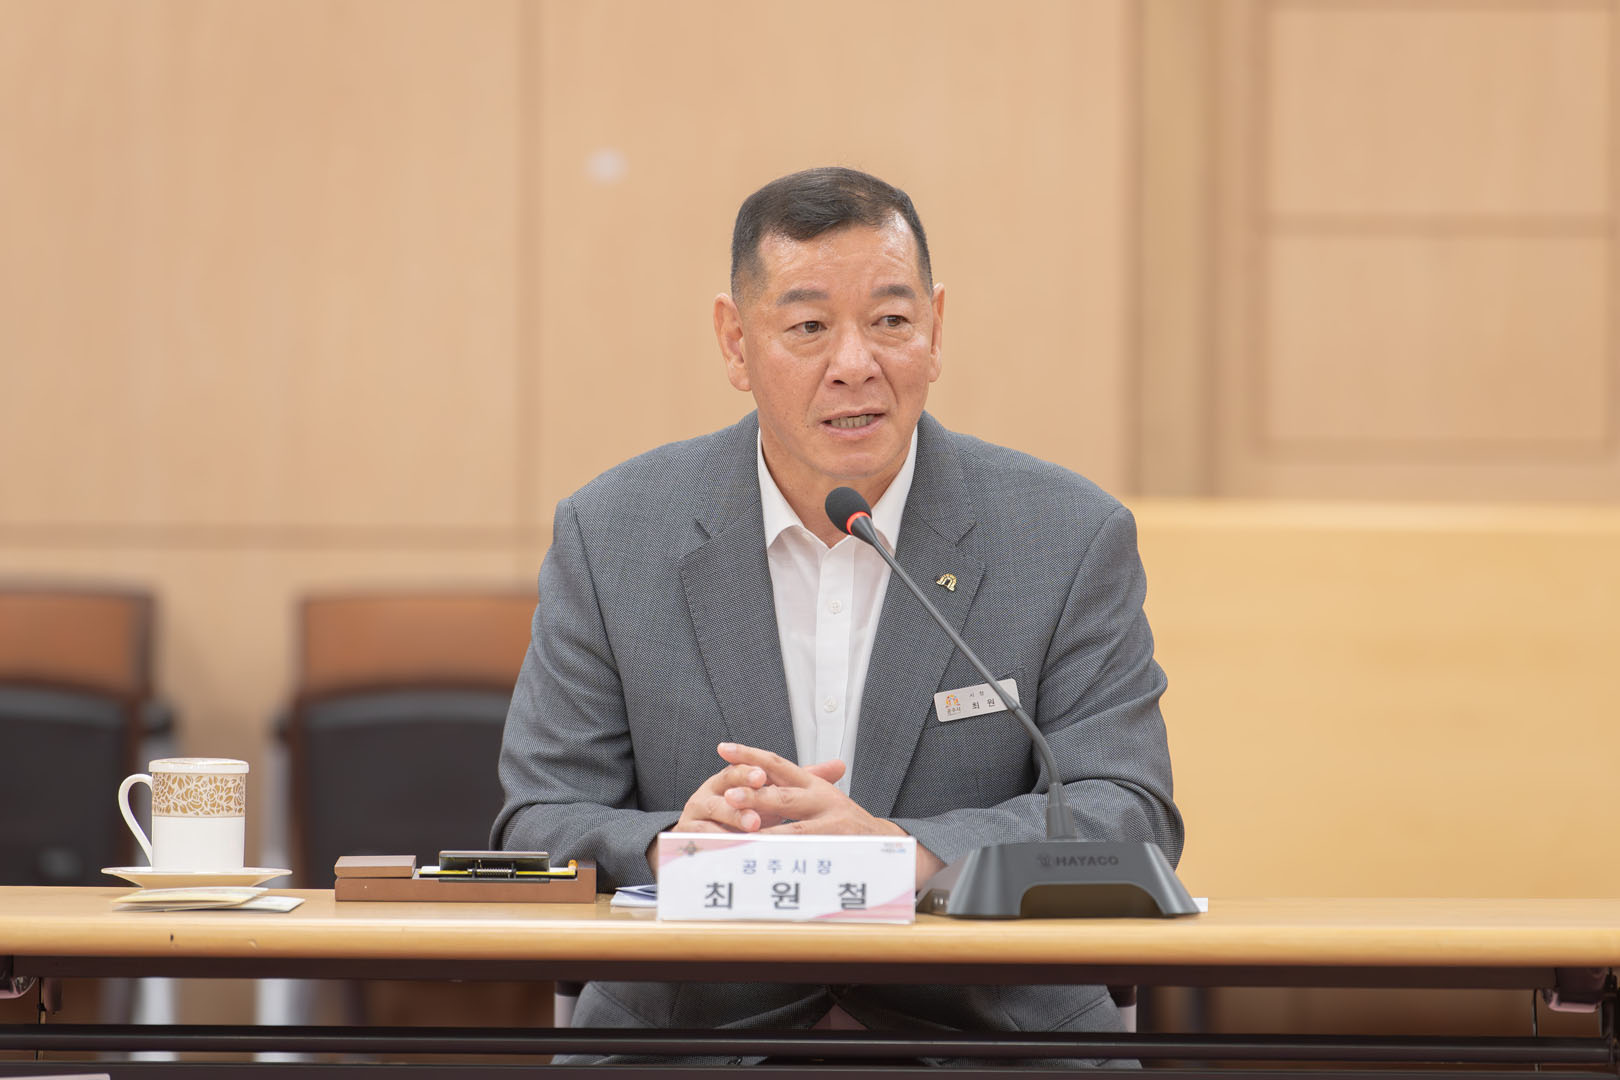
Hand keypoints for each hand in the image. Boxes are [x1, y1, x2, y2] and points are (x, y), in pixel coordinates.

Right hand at [647, 743, 843, 873]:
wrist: (700, 835)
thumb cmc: (743, 812)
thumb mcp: (771, 795)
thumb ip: (801, 780)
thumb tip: (840, 765)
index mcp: (731, 776)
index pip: (741, 766)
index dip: (750, 769)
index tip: (764, 776)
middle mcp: (711, 790)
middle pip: (725, 785)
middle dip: (744, 794)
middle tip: (760, 805)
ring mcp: (697, 811)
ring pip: (714, 812)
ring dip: (733, 818)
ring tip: (753, 826)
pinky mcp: (686, 833)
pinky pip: (699, 837)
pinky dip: (715, 842)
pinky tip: (729, 848)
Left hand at [719, 743, 946, 886]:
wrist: (887, 844)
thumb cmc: (847, 823)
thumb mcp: (822, 798)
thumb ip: (792, 789)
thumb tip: (754, 775)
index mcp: (815, 785)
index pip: (778, 764)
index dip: (750, 755)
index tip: (724, 749)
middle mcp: (823, 800)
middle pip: (783, 795)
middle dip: (754, 796)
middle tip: (728, 795)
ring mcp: (831, 826)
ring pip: (792, 830)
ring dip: (764, 834)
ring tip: (739, 834)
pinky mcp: (838, 850)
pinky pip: (805, 856)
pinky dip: (784, 860)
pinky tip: (764, 863)